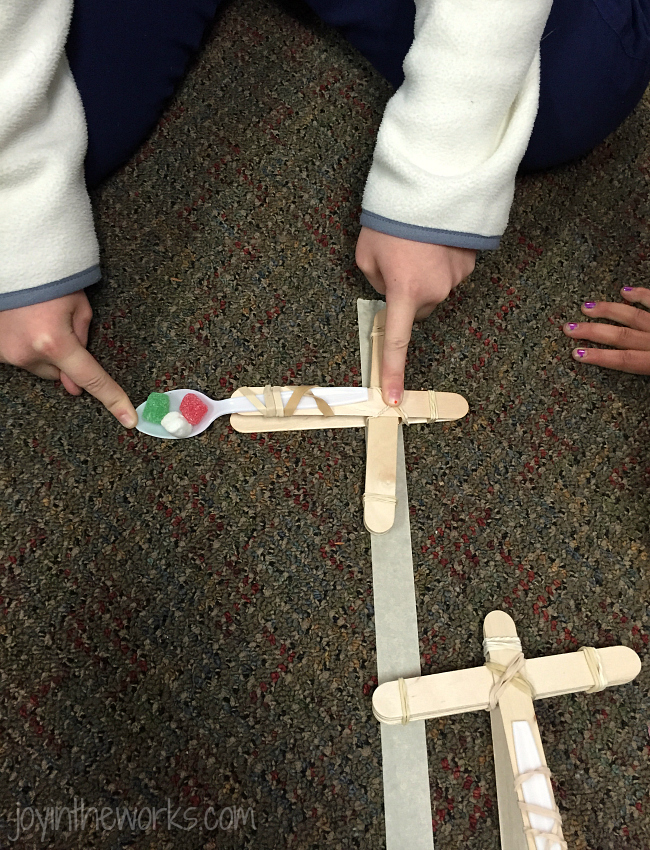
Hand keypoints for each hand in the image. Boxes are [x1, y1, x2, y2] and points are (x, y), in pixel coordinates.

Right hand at [0, 292, 137, 425]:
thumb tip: (78, 382)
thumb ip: (84, 343)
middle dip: (68, 359)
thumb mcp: (79, 308)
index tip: (128, 419)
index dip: (112, 398)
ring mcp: (8, 354)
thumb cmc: (49, 280)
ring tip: (41, 322)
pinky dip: (29, 348)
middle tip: (62, 328)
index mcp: (55, 342)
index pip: (91, 379)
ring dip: (47, 354)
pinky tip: (27, 327)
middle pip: (62, 375)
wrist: (13, 262)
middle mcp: (28, 353)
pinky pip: (22, 360)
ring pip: (42, 369)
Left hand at [355, 227, 475, 402]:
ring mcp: (456, 279)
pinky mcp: (469, 264)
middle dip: (406, 297)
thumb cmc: (392, 220)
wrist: (430, 185)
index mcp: (404, 291)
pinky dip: (440, 265)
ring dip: (423, 278)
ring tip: (417, 248)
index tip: (392, 399)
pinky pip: (450, 275)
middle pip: (416, 311)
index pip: (395, 342)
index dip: (392, 372)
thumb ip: (375, 281)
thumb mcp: (366, 253)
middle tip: (398, 265)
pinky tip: (434, 244)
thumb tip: (390, 292)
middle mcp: (434, 291)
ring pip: (434, 292)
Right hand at [563, 287, 649, 373]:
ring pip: (632, 316)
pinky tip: (625, 291)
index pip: (623, 359)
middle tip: (570, 328)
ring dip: (608, 311)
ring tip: (587, 307)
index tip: (577, 354)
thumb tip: (637, 404)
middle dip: (592, 331)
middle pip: (620, 336)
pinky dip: (640, 295)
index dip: (599, 357)